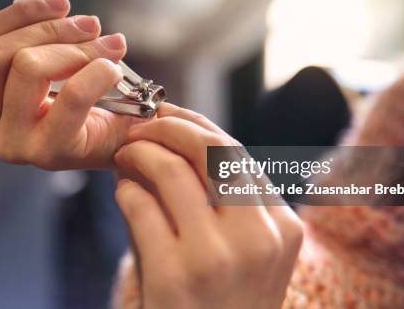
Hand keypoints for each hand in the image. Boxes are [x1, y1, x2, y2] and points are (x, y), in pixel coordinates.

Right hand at [0, 0, 140, 168]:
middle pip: (0, 54)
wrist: (122, 143)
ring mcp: (12, 147)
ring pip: (29, 67)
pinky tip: (114, 67)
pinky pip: (72, 95)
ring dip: (79, 48)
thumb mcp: (33, 70)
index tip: (62, 3)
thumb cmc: (80, 104)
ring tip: (112, 45)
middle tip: (92, 24)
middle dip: (52, 30)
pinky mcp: (49, 153)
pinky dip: (98, 71)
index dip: (21, 15)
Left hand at [113, 104, 302, 307]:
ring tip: (124, 155)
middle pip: (211, 150)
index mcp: (281, 228)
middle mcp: (258, 238)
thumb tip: (166, 140)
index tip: (168, 114)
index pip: (236, 153)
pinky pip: (140, 206)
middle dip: (169, 126)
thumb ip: (212, 198)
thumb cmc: (219, 302)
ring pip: (172, 171)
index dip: (196, 125)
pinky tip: (122, 193)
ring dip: (139, 153)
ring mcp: (217, 257)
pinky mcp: (174, 276)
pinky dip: (124, 191)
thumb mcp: (237, 252)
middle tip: (140, 126)